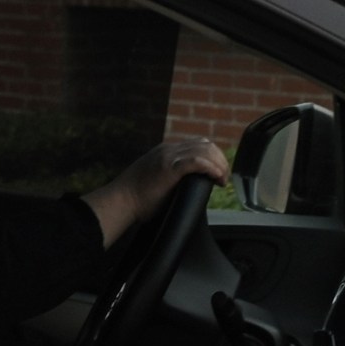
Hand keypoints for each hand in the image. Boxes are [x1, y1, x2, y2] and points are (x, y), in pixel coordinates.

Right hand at [80, 137, 228, 247]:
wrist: (121, 201)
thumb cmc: (136, 198)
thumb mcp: (156, 179)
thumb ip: (171, 176)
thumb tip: (188, 186)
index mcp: (165, 151)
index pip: (198, 144)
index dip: (213, 157)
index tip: (219, 173)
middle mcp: (168, 149)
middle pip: (205, 144)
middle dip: (220, 160)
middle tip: (223, 178)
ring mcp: (167, 157)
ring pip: (204, 150)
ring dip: (219, 164)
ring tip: (222, 180)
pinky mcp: (168, 168)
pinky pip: (197, 161)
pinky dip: (211, 168)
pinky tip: (217, 177)